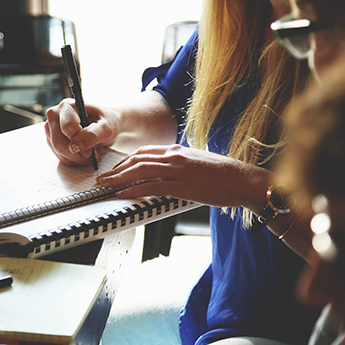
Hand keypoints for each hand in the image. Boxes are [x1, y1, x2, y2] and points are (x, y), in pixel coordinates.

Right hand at [44, 98, 120, 166]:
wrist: (105, 124)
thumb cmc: (106, 122)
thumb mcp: (107, 127)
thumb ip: (93, 135)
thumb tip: (76, 146)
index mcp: (67, 106)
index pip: (67, 128)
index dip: (79, 142)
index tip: (91, 151)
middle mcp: (55, 114)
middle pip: (59, 142)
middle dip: (77, 154)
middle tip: (92, 155)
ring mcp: (51, 128)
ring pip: (58, 151)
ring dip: (76, 158)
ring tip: (90, 153)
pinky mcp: (52, 139)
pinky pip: (59, 156)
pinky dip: (73, 160)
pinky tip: (83, 155)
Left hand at [96, 144, 269, 208]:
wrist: (242, 179)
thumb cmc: (223, 174)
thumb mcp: (197, 162)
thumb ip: (180, 165)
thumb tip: (167, 173)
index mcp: (177, 150)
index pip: (144, 152)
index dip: (125, 160)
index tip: (115, 168)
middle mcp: (174, 156)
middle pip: (136, 159)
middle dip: (116, 169)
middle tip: (103, 178)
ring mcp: (177, 170)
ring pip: (139, 171)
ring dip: (118, 179)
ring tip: (106, 186)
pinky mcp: (182, 185)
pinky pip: (151, 186)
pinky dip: (133, 190)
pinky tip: (123, 195)